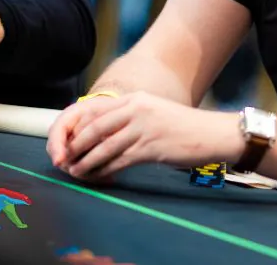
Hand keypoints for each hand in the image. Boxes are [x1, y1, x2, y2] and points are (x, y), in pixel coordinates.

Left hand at [46, 92, 243, 181]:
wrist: (213, 133)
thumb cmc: (183, 128)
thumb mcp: (153, 113)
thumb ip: (128, 119)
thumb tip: (99, 136)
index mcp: (135, 99)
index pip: (92, 110)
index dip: (74, 127)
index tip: (64, 143)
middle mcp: (136, 109)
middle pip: (92, 127)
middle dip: (73, 146)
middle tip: (63, 161)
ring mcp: (143, 127)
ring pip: (102, 146)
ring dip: (85, 162)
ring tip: (75, 172)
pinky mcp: (150, 147)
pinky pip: (118, 161)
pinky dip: (103, 171)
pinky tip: (98, 177)